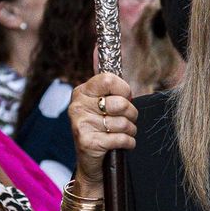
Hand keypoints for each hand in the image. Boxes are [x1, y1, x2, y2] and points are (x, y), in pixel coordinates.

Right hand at [69, 73, 137, 191]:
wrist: (92, 165)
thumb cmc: (103, 130)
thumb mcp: (103, 103)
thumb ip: (107, 82)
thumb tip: (97, 46)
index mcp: (82, 92)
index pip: (110, 79)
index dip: (125, 91)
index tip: (125, 98)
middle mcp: (77, 106)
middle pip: (122, 103)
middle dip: (132, 115)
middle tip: (125, 121)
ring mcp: (80, 124)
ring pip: (124, 123)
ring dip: (130, 131)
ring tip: (121, 134)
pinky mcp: (87, 142)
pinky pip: (122, 138)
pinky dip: (128, 143)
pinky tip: (121, 145)